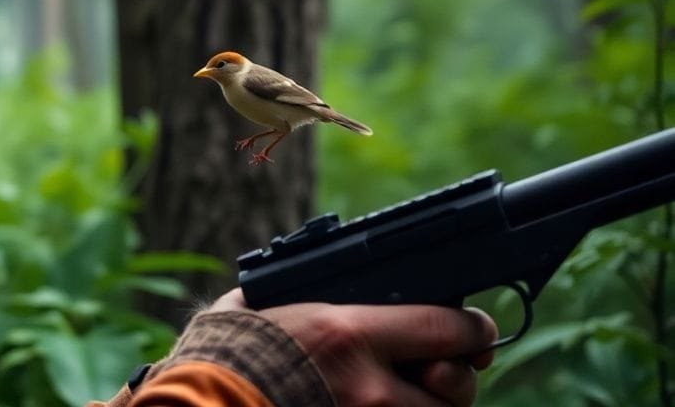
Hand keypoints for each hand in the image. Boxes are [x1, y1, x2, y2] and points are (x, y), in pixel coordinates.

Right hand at [211, 289, 496, 406]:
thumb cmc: (228, 350)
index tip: (475, 329)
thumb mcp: (274, 303)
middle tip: (444, 369)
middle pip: (454, 386)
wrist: (200, 404)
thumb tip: (349, 281)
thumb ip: (317, 293)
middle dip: (455, 377)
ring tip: (409, 395)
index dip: (473, 329)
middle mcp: (368, 386)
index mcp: (348, 333)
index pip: (445, 328)